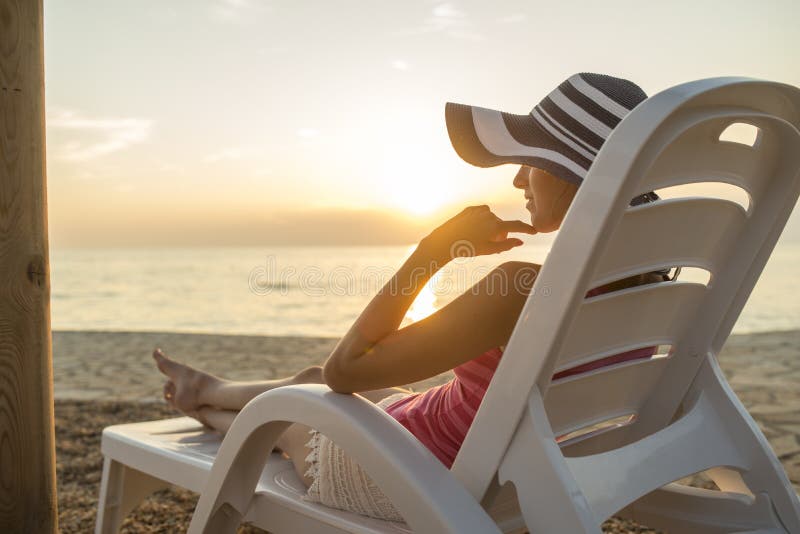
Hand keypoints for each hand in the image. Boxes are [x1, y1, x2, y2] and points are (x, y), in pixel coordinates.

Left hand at [421, 205, 535, 260]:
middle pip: (502, 225)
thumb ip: (507, 245)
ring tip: (479, 238)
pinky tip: (474, 228)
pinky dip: (481, 219)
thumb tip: (520, 241)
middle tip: (491, 246)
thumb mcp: (489, 250)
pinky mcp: (470, 209)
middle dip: (500, 234)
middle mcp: (489, 215)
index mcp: (496, 226)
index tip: (534, 231)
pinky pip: (481, 213)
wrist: (444, 241)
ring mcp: (479, 211)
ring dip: (490, 227)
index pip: (516, 226)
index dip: (526, 229)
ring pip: (491, 219)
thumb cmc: (467, 248)